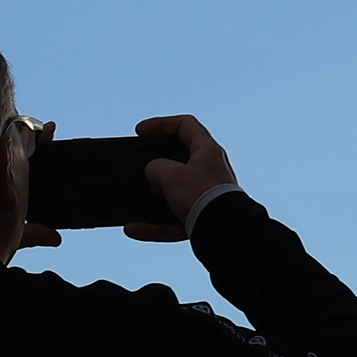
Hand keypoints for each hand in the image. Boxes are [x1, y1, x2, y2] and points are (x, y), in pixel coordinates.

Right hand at [126, 114, 234, 241]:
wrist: (223, 232)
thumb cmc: (201, 195)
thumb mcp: (170, 173)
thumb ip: (156, 167)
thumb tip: (154, 177)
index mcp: (207, 151)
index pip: (185, 125)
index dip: (161, 124)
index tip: (140, 132)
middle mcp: (210, 172)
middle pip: (180, 160)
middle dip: (158, 164)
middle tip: (141, 167)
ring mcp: (206, 196)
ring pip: (174, 193)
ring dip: (153, 198)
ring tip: (137, 200)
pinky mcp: (201, 219)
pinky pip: (172, 221)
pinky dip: (153, 225)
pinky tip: (133, 229)